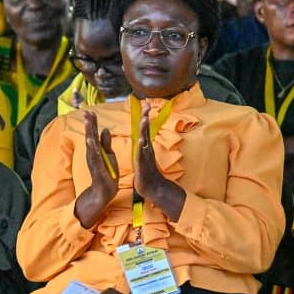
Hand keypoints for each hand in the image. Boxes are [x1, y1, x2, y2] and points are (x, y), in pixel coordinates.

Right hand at [84, 110, 118, 202]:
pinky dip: (92, 148)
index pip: (93, 133)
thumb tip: (105, 129)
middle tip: (86, 111)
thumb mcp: (108, 154)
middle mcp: (92, 153)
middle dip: (88, 123)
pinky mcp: (98, 167)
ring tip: (87, 121)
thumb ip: (106, 142)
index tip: (90, 110)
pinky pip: (95, 156)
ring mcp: (94, 160)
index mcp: (95, 150)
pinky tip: (90, 140)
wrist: (105, 191)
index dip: (92, 122)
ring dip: (89, 132)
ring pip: (91, 144)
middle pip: (90, 135)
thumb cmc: (107, 172)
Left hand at [133, 101, 185, 219]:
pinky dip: (142, 147)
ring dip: (145, 129)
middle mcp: (146, 149)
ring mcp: (145, 156)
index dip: (144, 116)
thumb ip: (143, 146)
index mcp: (144, 146)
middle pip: (146, 130)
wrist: (152, 189)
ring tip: (145, 118)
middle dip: (145, 117)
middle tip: (147, 105)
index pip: (144, 128)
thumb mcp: (143, 156)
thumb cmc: (146, 173)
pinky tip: (141, 140)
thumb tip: (143, 136)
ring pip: (145, 140)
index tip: (145, 104)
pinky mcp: (143, 165)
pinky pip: (142, 155)